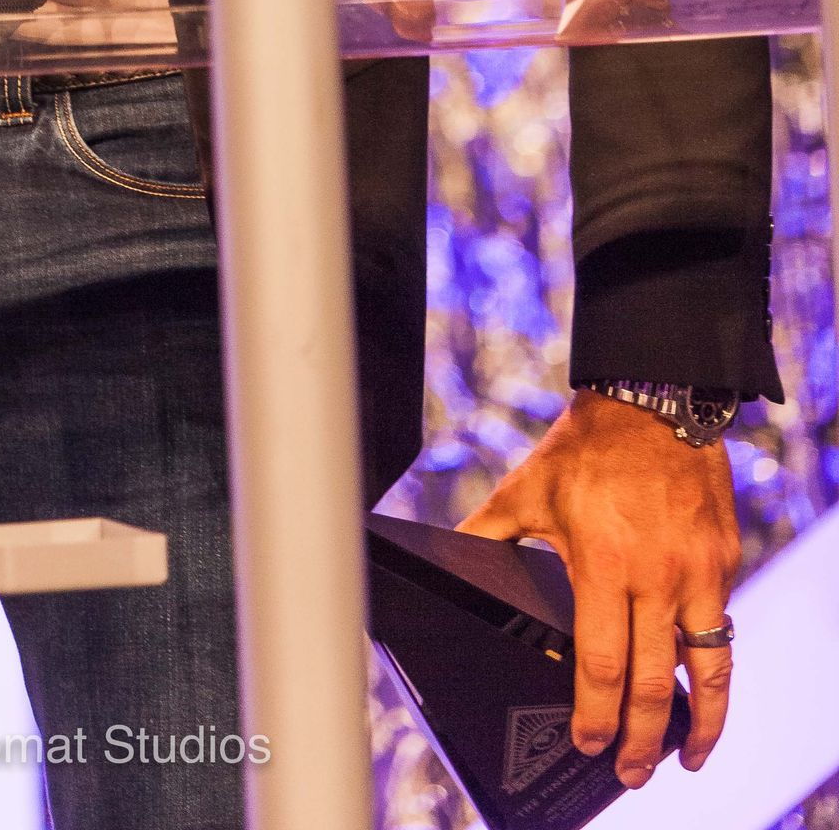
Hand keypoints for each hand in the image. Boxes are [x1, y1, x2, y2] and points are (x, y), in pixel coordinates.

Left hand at [460, 390, 739, 786]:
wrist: (654, 398)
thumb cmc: (586, 447)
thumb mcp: (527, 489)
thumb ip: (489, 533)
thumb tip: (445, 557)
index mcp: (602, 562)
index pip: (602, 665)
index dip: (597, 716)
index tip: (590, 745)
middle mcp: (657, 575)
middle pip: (654, 683)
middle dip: (643, 741)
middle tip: (632, 772)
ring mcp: (699, 570)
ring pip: (708, 668)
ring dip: (702, 723)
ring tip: (689, 757)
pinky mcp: (725, 559)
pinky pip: (721, 625)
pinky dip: (712, 665)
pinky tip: (700, 687)